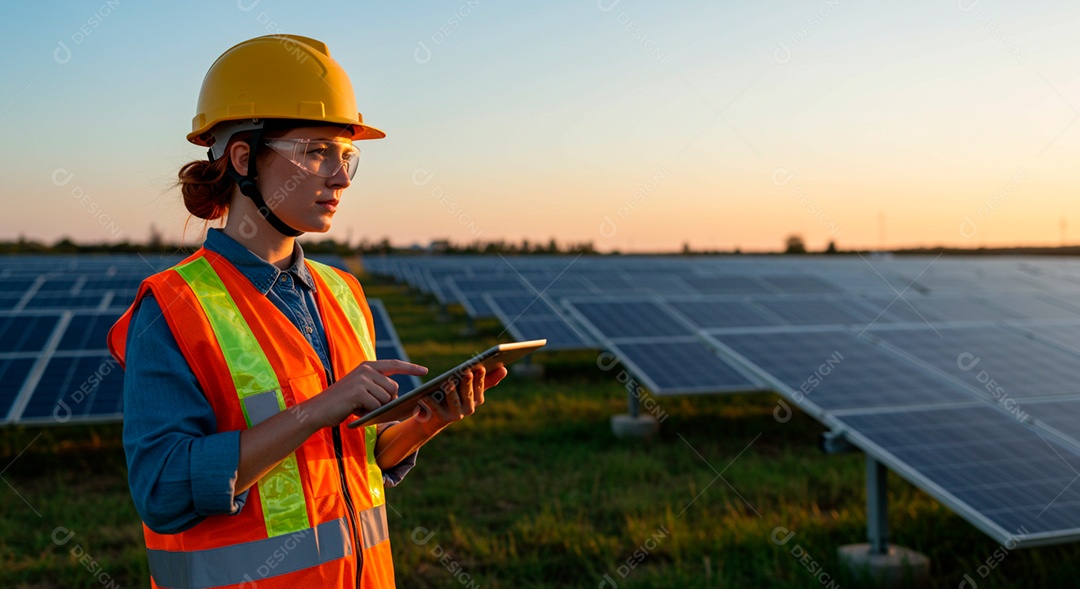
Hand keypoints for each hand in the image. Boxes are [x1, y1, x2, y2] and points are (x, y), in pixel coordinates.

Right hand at [309, 360, 427, 427]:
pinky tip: (356, 411)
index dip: (410, 368)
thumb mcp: (361, 391)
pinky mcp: (359, 392)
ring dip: (376, 408)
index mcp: (367, 366)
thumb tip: (398, 396)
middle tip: (367, 405)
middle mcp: (366, 370)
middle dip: (386, 400)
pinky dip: (369, 413)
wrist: (318, 410)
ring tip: (359, 408)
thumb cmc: (341, 404)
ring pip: (386, 398)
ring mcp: (362, 380)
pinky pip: (377, 406)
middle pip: (393, 387)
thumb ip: (378, 388)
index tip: (425, 370)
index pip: (394, 364)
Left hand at [415, 364, 507, 431]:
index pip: (480, 388)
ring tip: (448, 383)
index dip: (480, 378)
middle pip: (469, 395)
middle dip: (468, 384)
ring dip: (452, 393)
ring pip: (455, 403)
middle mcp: (469, 408)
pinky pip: (437, 410)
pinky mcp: (442, 419)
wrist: (434, 417)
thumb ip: (486, 380)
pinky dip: (431, 403)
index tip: (480, 367)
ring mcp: (456, 415)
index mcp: (476, 399)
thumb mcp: (469, 388)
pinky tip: (425, 395)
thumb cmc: (455, 397)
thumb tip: (505, 369)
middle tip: (467, 372)